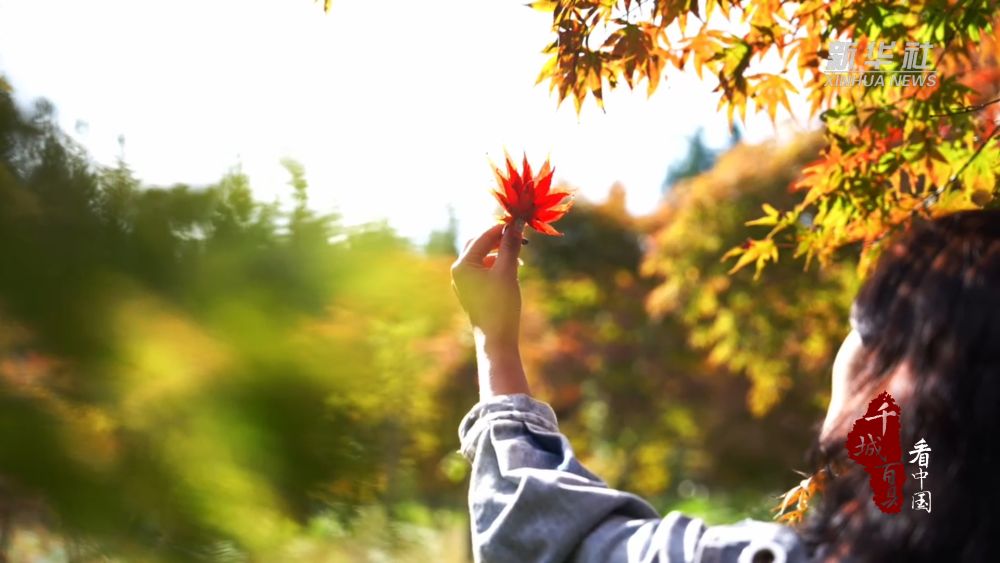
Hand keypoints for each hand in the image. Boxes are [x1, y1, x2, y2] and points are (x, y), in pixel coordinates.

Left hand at [451, 220, 528, 398]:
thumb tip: (516, 224)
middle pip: (478, 244)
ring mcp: (463, 282)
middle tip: (518, 237)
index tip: (520, 223)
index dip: (502, 229)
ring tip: (518, 258)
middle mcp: (459, 271)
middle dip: (498, 240)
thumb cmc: (501, 305)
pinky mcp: (471, 291)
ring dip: (498, 253)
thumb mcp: (508, 272)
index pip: (483, 237)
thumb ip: (511, 246)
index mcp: (463, 265)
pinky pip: (482, 270)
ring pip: (481, 257)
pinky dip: (496, 265)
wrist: (496, 338)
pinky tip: (510, 271)